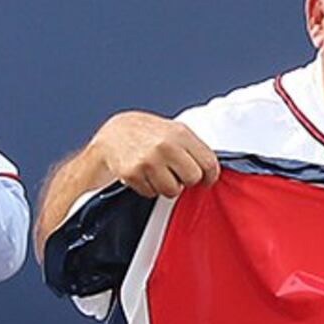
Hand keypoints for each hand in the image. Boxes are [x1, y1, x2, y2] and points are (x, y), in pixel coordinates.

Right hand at [88, 111, 217, 200]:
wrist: (112, 135)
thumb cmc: (145, 133)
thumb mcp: (172, 130)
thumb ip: (192, 147)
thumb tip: (210, 168)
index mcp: (179, 133)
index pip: (208, 162)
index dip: (210, 175)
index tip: (207, 179)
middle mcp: (165, 146)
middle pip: (193, 178)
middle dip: (187, 180)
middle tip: (177, 174)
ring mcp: (149, 161)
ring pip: (173, 190)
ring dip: (168, 186)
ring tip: (159, 172)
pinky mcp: (134, 174)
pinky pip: (152, 193)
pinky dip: (150, 188)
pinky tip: (145, 174)